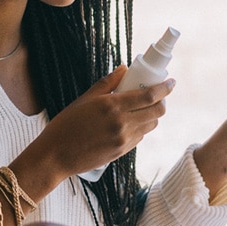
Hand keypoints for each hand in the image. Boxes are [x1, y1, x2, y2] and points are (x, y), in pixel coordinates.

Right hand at [12, 66, 174, 195]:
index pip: (149, 95)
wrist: (55, 156)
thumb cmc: (66, 125)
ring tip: (144, 107)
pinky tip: (131, 122)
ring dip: (152, 115)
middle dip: (162, 101)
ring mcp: (123, 140)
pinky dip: (141, 128)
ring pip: (150, 125)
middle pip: (156, 111)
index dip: (165, 88)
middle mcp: (122, 124)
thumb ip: (107, 83)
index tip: (171, 82)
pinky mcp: (122, 152)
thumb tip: (123, 69)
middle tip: (159, 95)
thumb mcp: (84, 100)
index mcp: (112, 106)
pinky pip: (140, 137)